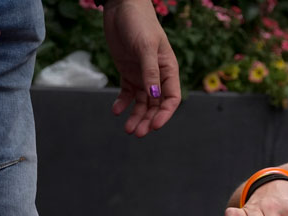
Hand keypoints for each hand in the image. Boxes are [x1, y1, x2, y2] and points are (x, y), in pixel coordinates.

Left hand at [103, 0, 179, 136]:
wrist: (122, 7)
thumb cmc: (139, 23)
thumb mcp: (146, 47)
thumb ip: (150, 72)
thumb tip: (154, 96)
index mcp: (168, 70)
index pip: (171, 98)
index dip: (164, 114)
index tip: (154, 125)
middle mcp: (157, 76)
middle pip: (156, 105)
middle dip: (148, 120)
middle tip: (137, 133)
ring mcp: (142, 75)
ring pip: (142, 102)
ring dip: (136, 116)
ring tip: (128, 129)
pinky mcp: (128, 72)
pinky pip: (127, 92)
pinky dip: (123, 103)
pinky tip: (116, 111)